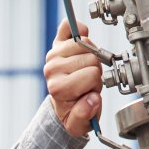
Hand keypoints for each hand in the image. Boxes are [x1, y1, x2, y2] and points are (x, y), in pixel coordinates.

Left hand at [44, 19, 102, 137]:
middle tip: (87, 82)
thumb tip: (93, 99)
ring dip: (91, 57)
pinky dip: (78, 29)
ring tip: (83, 71)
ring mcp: (53, 54)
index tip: (89, 92)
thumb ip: (84, 115)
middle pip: (91, 58)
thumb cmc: (74, 111)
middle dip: (94, 71)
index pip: (92, 75)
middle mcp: (51, 68)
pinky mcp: (56, 43)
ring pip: (87, 43)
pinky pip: (69, 25)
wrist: (63, 103)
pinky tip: (80, 43)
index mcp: (57, 88)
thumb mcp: (79, 124)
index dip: (96, 85)